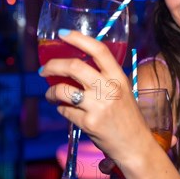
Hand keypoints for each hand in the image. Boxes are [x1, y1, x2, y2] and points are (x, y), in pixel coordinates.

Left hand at [39, 30, 153, 164]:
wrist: (135, 145)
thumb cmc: (128, 117)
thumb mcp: (123, 91)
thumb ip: (105, 78)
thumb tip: (76, 67)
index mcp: (119, 77)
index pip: (99, 50)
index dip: (79, 38)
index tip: (63, 34)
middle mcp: (109, 88)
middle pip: (74, 67)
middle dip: (53, 65)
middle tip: (44, 69)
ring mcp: (98, 106)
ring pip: (63, 90)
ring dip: (51, 91)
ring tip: (51, 94)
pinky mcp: (88, 122)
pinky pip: (65, 110)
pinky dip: (61, 109)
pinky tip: (65, 110)